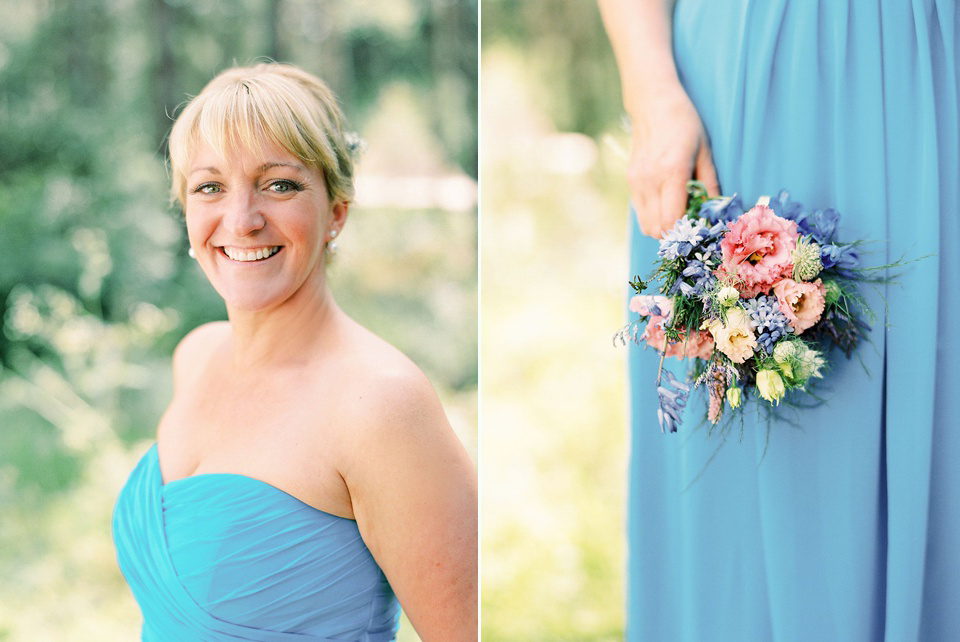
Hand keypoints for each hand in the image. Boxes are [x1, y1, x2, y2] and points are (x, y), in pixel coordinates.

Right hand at [627, 84, 719, 237]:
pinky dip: (653, 215)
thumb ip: (709, 183)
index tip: (700, 224)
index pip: (672, 220)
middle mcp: (649, 181)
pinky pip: (640, 211)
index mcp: (671, 172)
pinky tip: (666, 202)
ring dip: (662, 226)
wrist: (652, 103)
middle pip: (656, 229)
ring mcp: (636, 182)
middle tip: (690, 222)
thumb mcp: (704, 151)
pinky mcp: (630, 181)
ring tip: (678, 214)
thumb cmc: (684, 123)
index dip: (686, 230)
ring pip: (646, 225)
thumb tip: (715, 209)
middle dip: (674, 233)